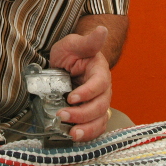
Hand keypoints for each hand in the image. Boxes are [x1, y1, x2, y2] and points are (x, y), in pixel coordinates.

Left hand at [49, 26, 111, 141]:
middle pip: (100, 106)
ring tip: (71, 133)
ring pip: (99, 120)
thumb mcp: (75, 44)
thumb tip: (102, 29)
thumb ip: (89, 41)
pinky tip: (75, 136)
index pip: (99, 84)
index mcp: (100, 71)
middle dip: (82, 113)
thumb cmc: (74, 52)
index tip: (71, 97)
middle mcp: (103, 89)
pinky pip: (95, 127)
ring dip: (85, 128)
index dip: (87, 92)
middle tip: (62, 115)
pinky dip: (87, 134)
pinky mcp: (93, 113)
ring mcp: (99, 102)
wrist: (72, 62)